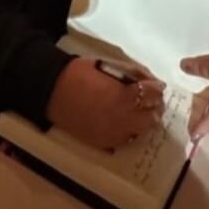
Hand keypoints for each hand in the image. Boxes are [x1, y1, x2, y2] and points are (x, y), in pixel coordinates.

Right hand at [46, 58, 165, 149]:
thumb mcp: (110, 65)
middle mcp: (123, 118)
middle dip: (154, 105)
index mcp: (125, 96)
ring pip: (142, 131)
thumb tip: (150, 79)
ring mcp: (114, 134)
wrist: (52, 90)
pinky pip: (127, 139)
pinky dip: (130, 130)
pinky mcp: (104, 143)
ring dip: (144, 119)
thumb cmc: (80, 73)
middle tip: (148, 98)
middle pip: (153, 116)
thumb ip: (133, 72)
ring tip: (137, 110)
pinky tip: (124, 120)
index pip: (154, 94)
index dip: (157, 88)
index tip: (155, 85)